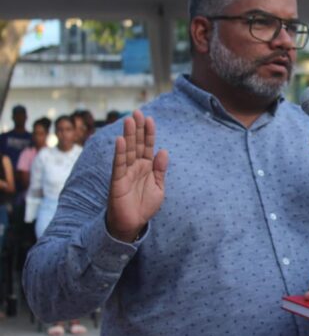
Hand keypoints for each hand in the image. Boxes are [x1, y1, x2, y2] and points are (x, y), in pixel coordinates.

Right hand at [106, 110, 168, 242]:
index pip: (147, 146)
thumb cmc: (145, 206)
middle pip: (136, 144)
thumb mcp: (158, 187)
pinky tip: (121, 140)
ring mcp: (126, 172)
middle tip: (137, 112)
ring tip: (129, 120)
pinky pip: (119, 164)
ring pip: (128, 150)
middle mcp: (135, 166)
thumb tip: (163, 150)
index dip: (149, 133)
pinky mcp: (117, 181)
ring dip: (129, 135)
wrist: (133, 224)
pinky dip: (120, 152)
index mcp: (146, 167)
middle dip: (138, 128)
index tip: (149, 118)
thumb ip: (160, 169)